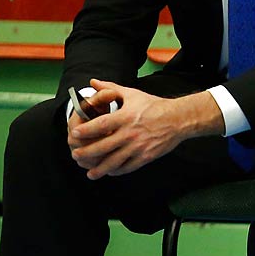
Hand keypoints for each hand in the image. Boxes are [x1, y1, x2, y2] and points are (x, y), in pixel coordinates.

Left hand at [67, 81, 200, 179]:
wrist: (179, 119)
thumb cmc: (154, 106)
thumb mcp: (132, 94)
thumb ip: (111, 89)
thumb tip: (92, 82)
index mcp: (126, 117)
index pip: (101, 125)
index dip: (87, 130)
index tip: (75, 134)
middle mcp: (131, 133)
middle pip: (103, 146)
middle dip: (87, 153)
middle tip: (76, 155)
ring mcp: (139, 146)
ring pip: (114, 161)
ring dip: (100, 169)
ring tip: (90, 173)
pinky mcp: (147, 156)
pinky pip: (128, 167)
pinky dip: (117, 171)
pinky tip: (110, 172)